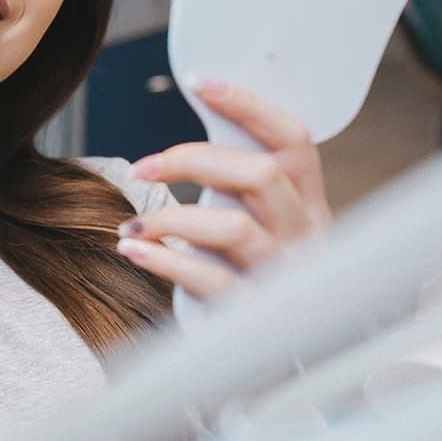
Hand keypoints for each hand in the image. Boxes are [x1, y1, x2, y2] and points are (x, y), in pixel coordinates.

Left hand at [116, 78, 331, 298]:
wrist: (270, 358)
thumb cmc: (252, 274)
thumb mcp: (260, 222)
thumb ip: (237, 182)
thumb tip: (190, 133)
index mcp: (308, 203)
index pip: (292, 139)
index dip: (248, 106)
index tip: (201, 83)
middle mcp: (306, 235)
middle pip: (260, 173)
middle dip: (193, 159)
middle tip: (144, 166)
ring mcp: (285, 277)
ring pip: (233, 226)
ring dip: (170, 217)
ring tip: (133, 223)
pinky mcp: (255, 315)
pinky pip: (209, 280)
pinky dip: (163, 260)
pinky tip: (134, 249)